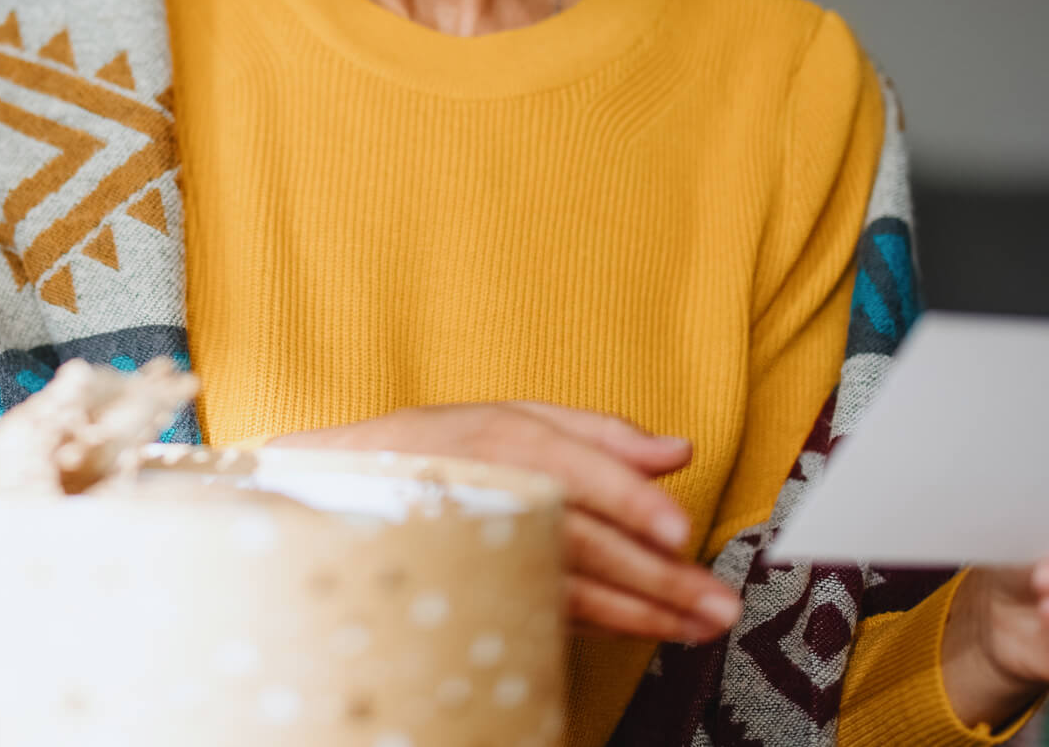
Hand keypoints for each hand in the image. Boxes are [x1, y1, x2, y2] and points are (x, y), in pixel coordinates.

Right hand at [269, 402, 741, 642]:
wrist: (332, 490)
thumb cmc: (435, 447)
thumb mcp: (512, 417)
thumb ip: (599, 433)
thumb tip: (678, 450)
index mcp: (497, 440)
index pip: (570, 468)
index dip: (625, 499)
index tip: (676, 530)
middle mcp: (485, 492)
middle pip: (578, 539)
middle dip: (655, 576)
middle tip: (716, 603)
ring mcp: (473, 548)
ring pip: (563, 586)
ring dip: (637, 614)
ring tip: (694, 628)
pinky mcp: (470, 591)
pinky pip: (541, 609)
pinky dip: (597, 623)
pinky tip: (642, 630)